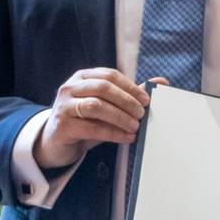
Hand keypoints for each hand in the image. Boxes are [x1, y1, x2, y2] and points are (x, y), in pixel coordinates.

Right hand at [35, 69, 151, 170]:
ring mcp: (63, 106)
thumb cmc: (86, 121)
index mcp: (82, 77)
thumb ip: (130, 94)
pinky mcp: (61, 126)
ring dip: (120, 116)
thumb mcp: (107, 106)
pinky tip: (126, 137)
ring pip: (96, 106)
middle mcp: (70, 87)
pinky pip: (91, 127)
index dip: (130, 86)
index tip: (146, 100)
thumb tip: (162, 81)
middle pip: (103, 88)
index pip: (110, 75)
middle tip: (142, 114)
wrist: (57, 144)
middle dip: (126, 101)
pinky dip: (112, 132)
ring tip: (135, 126)